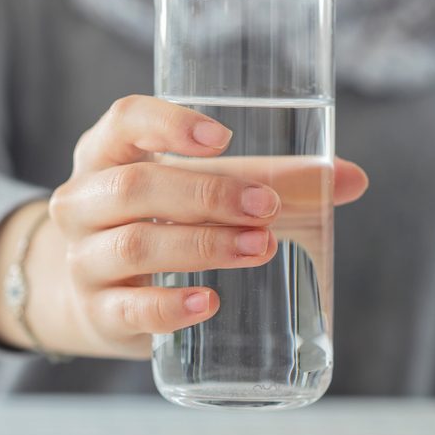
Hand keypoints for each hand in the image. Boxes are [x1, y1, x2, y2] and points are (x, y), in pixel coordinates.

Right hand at [0, 95, 367, 359]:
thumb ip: (268, 181)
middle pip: (134, 186)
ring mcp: (82, 260)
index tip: (224, 138)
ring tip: (260, 248)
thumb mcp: (196, 194)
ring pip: (135, 245)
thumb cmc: (159, 227)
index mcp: (106, 155)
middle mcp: (83, 202)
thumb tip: (352, 180)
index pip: (123, 121)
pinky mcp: (97, 313)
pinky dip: (171, 306)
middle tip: (268, 208)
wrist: (94, 296)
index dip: (168, 123)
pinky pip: (130, 309)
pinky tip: (209, 303)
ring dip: (203, 246)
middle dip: (208, 194)